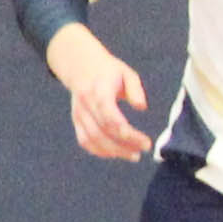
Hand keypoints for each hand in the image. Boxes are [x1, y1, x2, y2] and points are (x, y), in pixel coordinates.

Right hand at [45, 27, 152, 161]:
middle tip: (143, 149)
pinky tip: (116, 153)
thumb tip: (142, 107)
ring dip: (113, 151)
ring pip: (93, 139)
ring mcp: (79, 114)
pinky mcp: (76, 121)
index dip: (127, 133)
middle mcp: (86, 104)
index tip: (145, 142)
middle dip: (124, 145)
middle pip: (103, 131)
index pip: (111, 117)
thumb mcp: (126, 73)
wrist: (80, 66)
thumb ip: (135, 89)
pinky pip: (85, 141)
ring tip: (133, 155)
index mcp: (99, 90)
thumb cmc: (108, 71)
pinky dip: (100, 151)